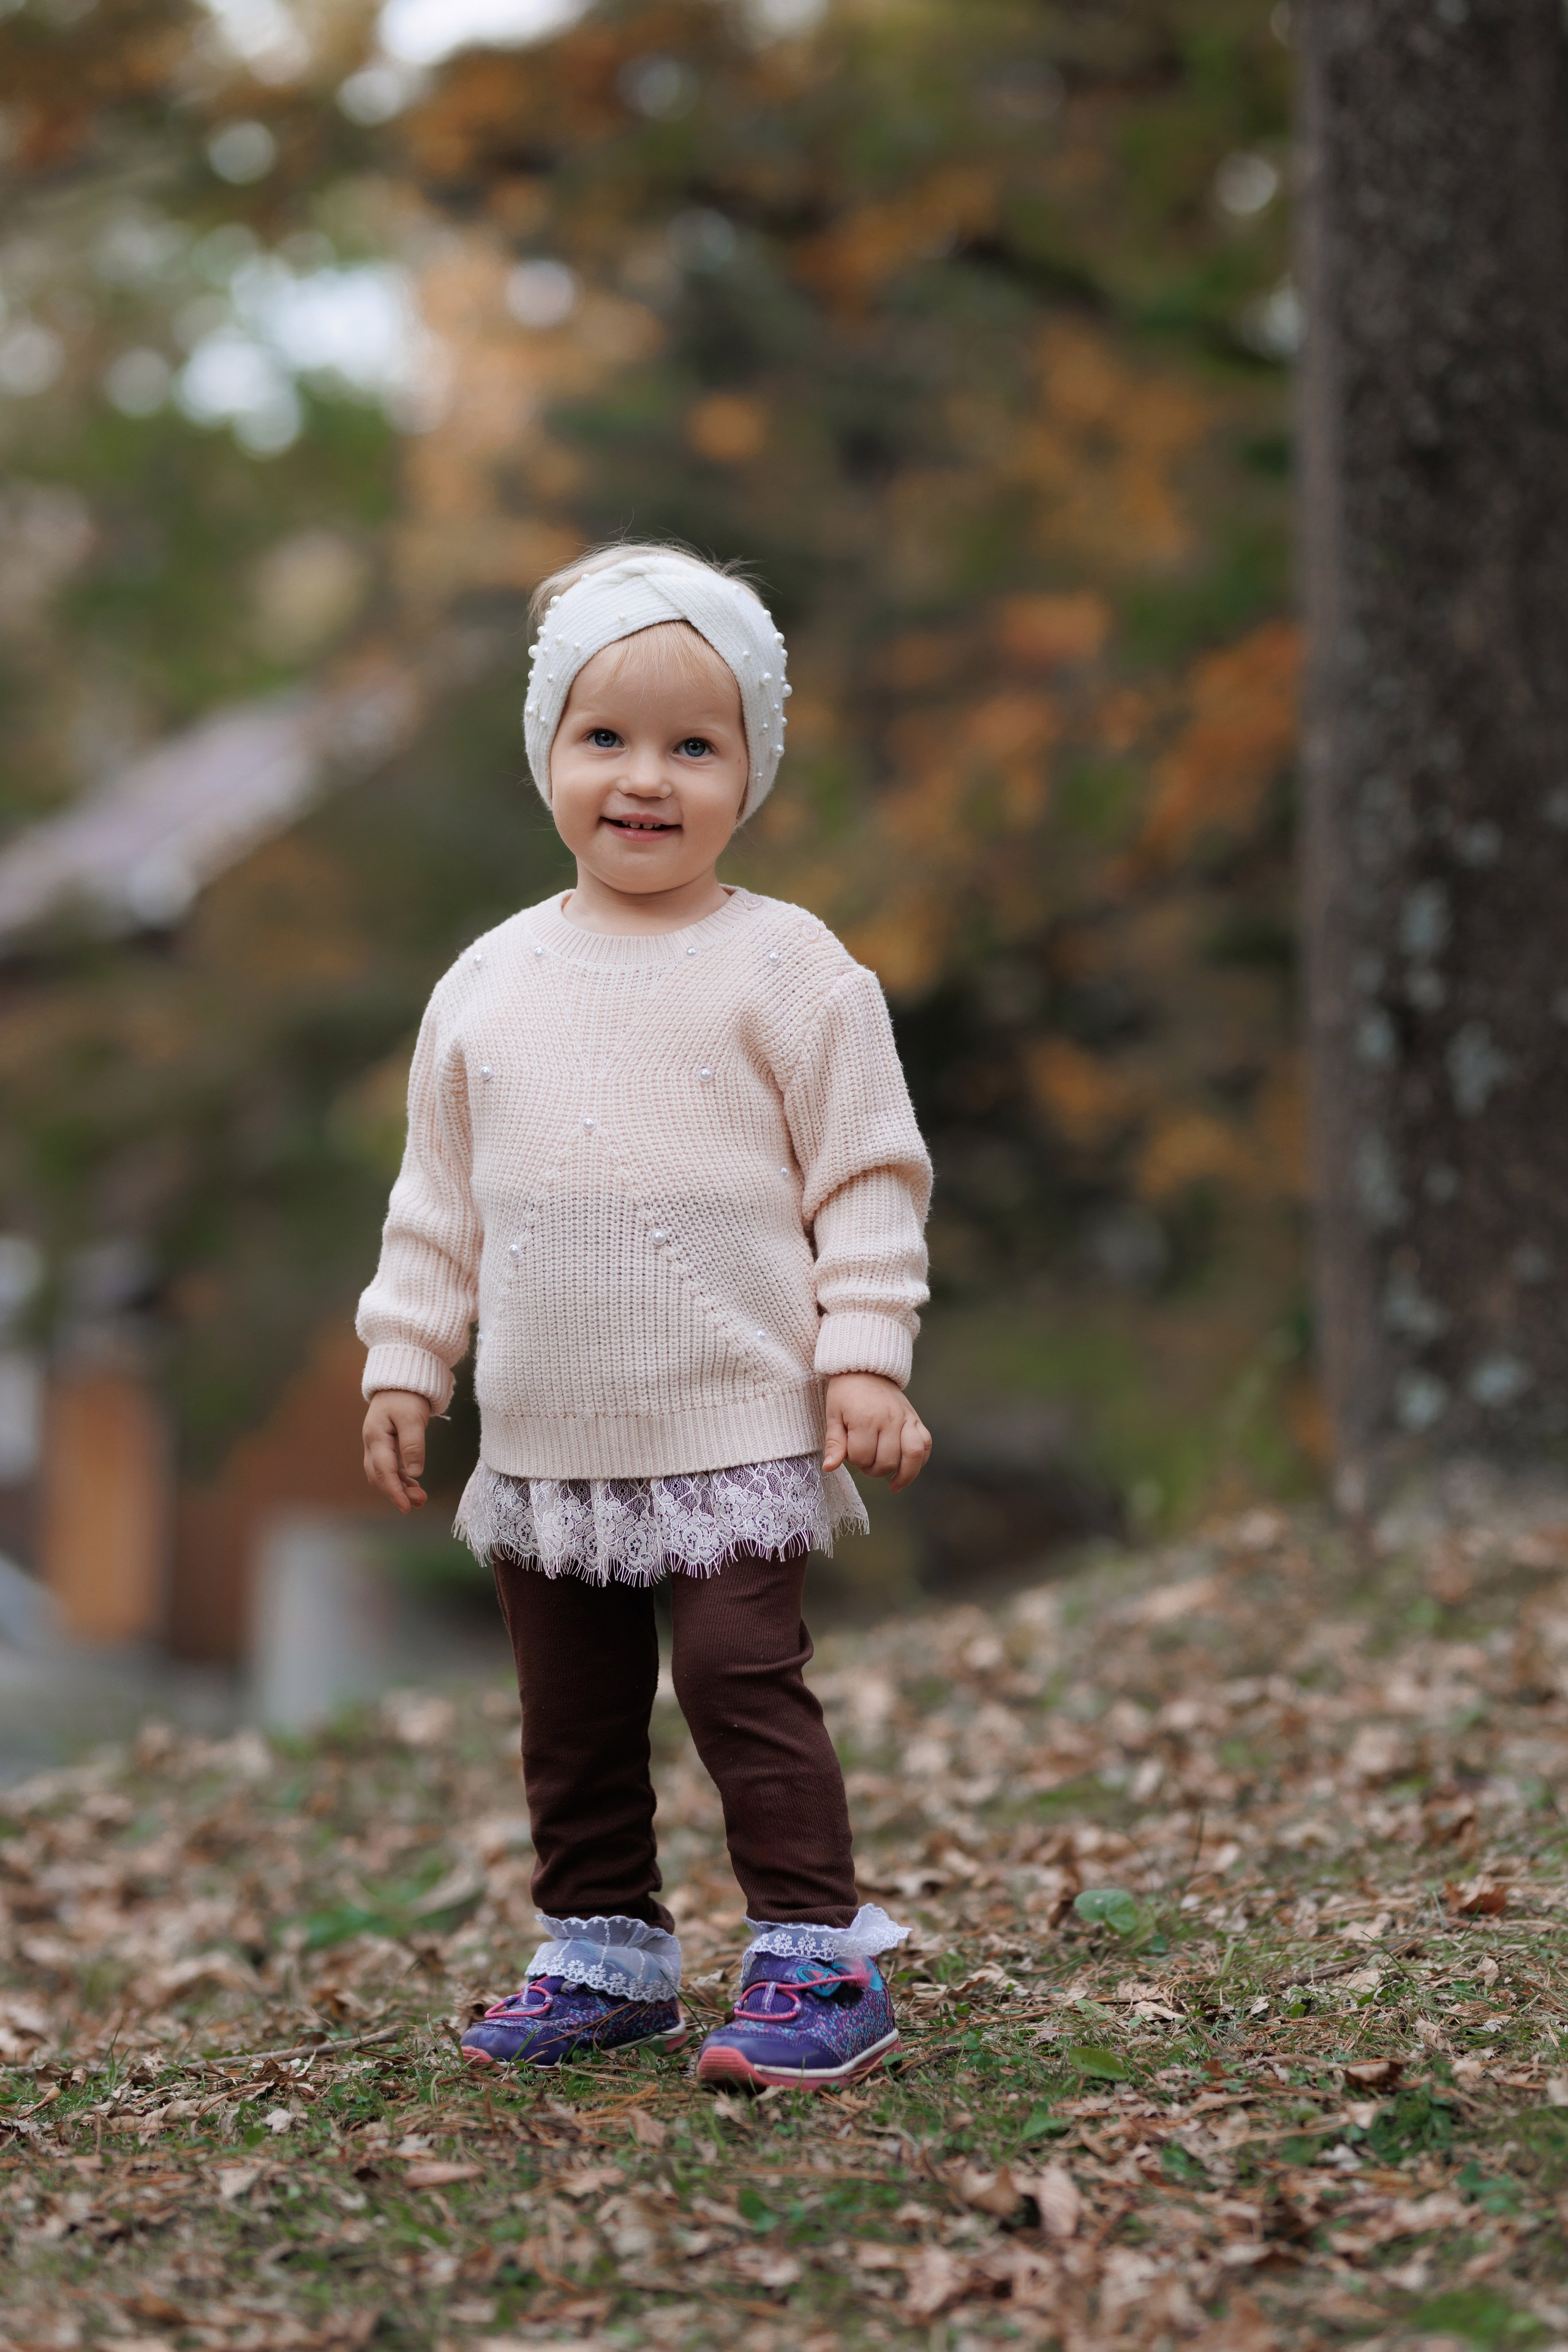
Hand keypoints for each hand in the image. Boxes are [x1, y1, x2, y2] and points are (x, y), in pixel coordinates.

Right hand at [362, 1390, 432, 1513]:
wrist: (400, 1381)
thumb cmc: (406, 1396)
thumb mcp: (413, 1417)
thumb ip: (413, 1444)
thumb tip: (415, 1473)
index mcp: (376, 1436)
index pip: (384, 1470)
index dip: (394, 1491)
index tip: (406, 1507)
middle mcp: (372, 1444)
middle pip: (380, 1476)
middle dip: (397, 1492)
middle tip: (419, 1502)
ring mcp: (377, 1445)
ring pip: (384, 1474)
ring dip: (400, 1488)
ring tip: (420, 1498)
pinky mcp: (385, 1445)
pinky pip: (390, 1467)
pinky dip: (401, 1478)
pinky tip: (414, 1486)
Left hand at [822, 1372, 930, 1493]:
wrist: (865, 1367)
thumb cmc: (845, 1393)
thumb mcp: (833, 1415)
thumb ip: (834, 1444)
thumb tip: (829, 1468)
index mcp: (865, 1418)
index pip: (862, 1457)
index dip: (853, 1460)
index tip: (848, 1452)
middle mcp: (890, 1419)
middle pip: (887, 1462)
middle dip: (873, 1470)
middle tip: (865, 1461)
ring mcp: (906, 1419)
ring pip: (912, 1457)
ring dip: (903, 1474)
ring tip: (893, 1483)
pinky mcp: (915, 1418)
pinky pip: (925, 1445)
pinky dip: (919, 1461)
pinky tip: (907, 1469)